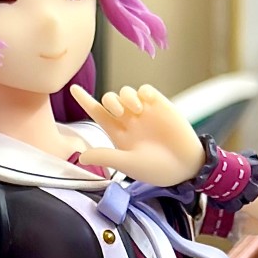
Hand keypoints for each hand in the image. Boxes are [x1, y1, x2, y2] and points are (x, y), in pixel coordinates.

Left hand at [70, 83, 202, 186]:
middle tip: (118, 113)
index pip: (97, 114)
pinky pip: (145, 89)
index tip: (72, 89)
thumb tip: (81, 156)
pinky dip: (142, 92)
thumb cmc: (156, 169)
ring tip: (135, 111)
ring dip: (125, 98)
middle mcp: (129, 121)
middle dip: (109, 101)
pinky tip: (145, 103)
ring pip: (126, 92)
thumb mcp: (128, 164)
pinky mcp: (160, 105)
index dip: (85, 101)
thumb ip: (105, 156)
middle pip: (110, 100)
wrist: (185, 166)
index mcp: (118, 134)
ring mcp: (144, 112)